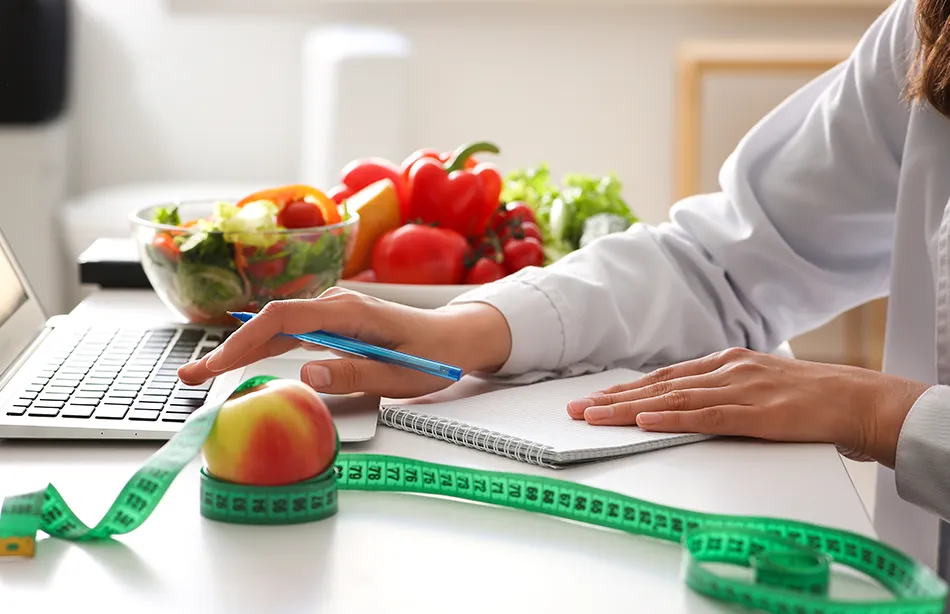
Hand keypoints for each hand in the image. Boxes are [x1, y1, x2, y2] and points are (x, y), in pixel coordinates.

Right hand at [178, 288, 511, 397]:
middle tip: (191, 378)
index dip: (247, 340)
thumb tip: (307, 374)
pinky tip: (238, 363)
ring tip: (202, 375)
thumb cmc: (433, 357)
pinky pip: (289, 334)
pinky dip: (261, 349)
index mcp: (350, 311)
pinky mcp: (333, 325)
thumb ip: (356, 375)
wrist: (455, 339)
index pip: (285, 318)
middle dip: (229, 349)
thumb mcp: (400, 375)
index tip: (219, 365)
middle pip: (271, 322)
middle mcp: (336, 306)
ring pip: (276, 328)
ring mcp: (332, 314)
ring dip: (239, 350)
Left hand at [565, 347, 931, 466]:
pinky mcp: (758, 413)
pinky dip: (674, 418)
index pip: (662, 379)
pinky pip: (708, 416)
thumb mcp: (754, 385)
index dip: (625, 390)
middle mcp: (725, 371)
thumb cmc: (805, 396)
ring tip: (596, 416)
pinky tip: (646, 420)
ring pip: (673, 400)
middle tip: (576, 410)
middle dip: (613, 399)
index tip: (593, 400)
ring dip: (630, 409)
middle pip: (658, 387)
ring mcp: (741, 389)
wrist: (855, 399)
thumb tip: (680, 404)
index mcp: (723, 363)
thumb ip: (719, 392)